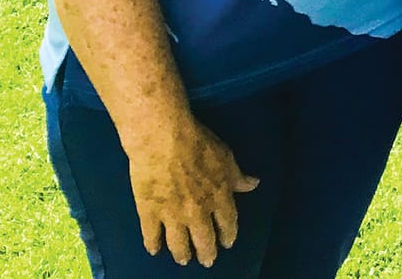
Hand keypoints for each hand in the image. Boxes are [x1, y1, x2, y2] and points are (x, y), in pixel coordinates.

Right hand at [123, 115, 258, 265]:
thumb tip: (253, 184)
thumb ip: (238, 176)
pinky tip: (154, 250)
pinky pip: (151, 235)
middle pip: (204, 240)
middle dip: (207, 253)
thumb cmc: (198, 143)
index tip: (228, 243)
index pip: (228, 223)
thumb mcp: (226, 156)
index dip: (228, 235)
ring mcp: (171, 215)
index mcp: (219, 197)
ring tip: (184, 260)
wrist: (163, 140)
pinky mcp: (148, 213)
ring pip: (178, 244)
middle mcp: (197, 212)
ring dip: (182, 254)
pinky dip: (153, 245)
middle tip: (207, 261)